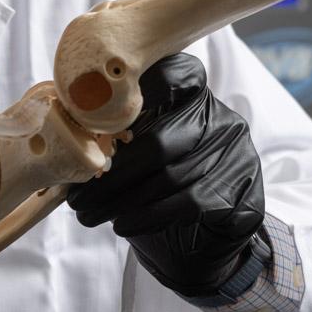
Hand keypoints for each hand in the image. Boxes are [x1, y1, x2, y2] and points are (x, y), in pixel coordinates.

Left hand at [67, 53, 265, 300]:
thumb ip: (118, 127)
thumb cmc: (160, 179)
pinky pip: (189, 201)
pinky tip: (123, 224)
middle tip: (76, 196)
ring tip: (88, 213)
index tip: (91, 125)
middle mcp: (220, 117)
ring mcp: (236, 152)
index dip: (129, 95)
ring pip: (170, 175)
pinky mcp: (243, 189)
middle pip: (160, 139)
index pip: (169, 75)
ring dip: (121, 199)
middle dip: (112, 172)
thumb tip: (68, 126)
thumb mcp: (141, 144)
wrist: (208, 236)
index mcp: (195, 93)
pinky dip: (148, 215)